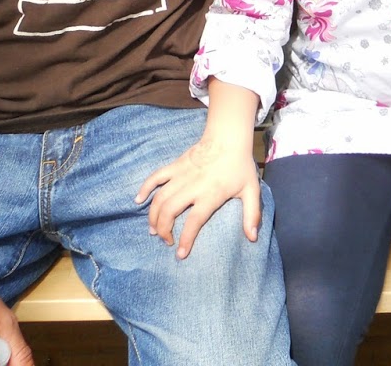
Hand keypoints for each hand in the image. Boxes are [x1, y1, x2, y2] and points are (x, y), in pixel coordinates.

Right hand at [135, 135, 260, 258]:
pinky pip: (155, 177)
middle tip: (166, 240)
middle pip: (170, 211)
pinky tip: (138, 200)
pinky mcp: (175, 165)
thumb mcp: (251, 190)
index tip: (180, 254)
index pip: (194, 221)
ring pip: (160, 198)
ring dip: (153, 216)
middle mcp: (192, 186)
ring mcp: (181, 175)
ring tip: (153, 230)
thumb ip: (252, 214)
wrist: (228, 137)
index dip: (186, 239)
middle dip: (164, 230)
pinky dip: (145, 188)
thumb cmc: (240, 166)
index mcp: (210, 194)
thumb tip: (252, 238)